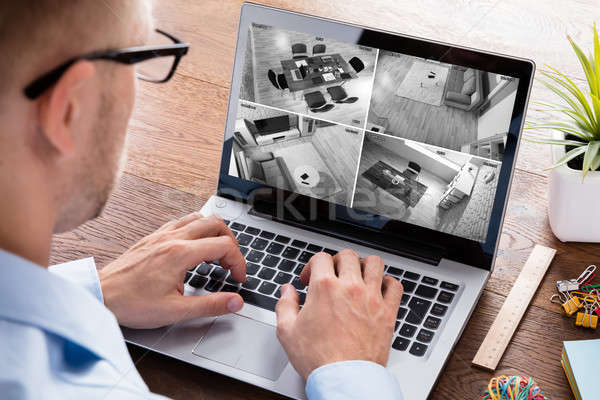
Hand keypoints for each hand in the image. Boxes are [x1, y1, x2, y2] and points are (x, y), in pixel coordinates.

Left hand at [99, 213, 245, 328]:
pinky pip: (181, 222)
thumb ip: (210, 305)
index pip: (224, 246)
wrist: (100, 295)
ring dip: (214, 231)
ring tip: (216, 252)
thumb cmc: (131, 303)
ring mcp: (161, 235)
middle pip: (215, 223)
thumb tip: (235, 302)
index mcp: (181, 253)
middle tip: (231, 261)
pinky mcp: (152, 237)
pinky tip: (193, 247)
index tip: (238, 278)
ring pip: (198, 217)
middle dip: (231, 241)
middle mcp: (172, 238)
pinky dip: (195, 229)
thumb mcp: (176, 311)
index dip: (239, 262)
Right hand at [275, 250, 401, 380]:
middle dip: (336, 261)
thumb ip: (285, 305)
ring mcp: (371, 298)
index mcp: (324, 288)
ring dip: (364, 265)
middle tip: (332, 275)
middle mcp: (350, 288)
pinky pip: (395, 286)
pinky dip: (388, 282)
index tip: (309, 279)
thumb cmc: (318, 359)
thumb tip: (287, 291)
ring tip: (357, 275)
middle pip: (348, 255)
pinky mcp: (387, 312)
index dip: (312, 265)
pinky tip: (379, 288)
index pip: (321, 258)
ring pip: (375, 263)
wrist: (344, 380)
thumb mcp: (287, 331)